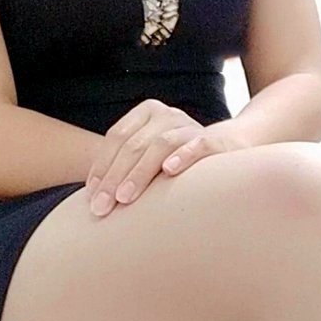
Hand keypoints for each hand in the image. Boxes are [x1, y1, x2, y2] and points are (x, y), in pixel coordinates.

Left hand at [85, 102, 248, 217]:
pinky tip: (169, 170)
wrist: (228, 147)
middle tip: (101, 207)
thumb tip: (93, 199)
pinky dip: (183, 156)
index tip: (91, 195)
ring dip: (140, 173)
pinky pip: (198, 145)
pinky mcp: (216, 140)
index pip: (117, 137)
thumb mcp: (150, 156)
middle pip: (134, 144)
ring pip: (160, 145)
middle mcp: (167, 114)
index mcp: (147, 113)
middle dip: (114, 178)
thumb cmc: (178, 157)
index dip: (102, 166)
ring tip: (125, 198)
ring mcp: (191, 125)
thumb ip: (125, 167)